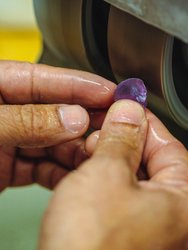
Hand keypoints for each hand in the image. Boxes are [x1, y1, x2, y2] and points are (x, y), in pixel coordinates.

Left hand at [0, 60, 114, 190]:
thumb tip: (72, 118)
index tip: (109, 92)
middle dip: (85, 120)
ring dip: (77, 150)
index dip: (80, 85)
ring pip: (54, 143)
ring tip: (98, 152)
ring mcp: (11, 139)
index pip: (45, 80)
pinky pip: (43, 166)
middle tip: (112, 123)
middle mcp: (8, 113)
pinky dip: (61, 171)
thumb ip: (28, 120)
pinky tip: (77, 172)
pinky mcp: (11, 165)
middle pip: (56, 112)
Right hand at [39, 100, 187, 249]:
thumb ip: (121, 138)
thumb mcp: (106, 175)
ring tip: (88, 151)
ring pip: (131, 176)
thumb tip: (129, 111)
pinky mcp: (125, 232)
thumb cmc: (90, 247)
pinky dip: (103, 179)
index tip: (126, 108)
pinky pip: (118, 194)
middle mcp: (172, 218)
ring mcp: (148, 227)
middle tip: (102, 132)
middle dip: (124, 141)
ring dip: (109, 159)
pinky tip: (86, 173)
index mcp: (184, 204)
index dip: (144, 122)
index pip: (170, 146)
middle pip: (151, 161)